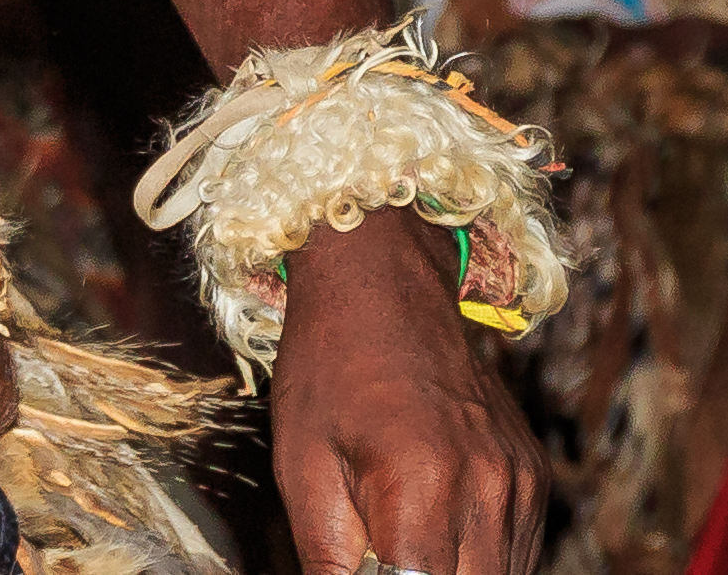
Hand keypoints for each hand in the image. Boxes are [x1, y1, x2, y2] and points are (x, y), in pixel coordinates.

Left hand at [266, 213, 544, 574]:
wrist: (383, 290)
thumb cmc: (328, 372)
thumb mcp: (302, 465)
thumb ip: (327, 554)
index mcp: (422, 487)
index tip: (367, 566)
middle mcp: (488, 490)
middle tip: (380, 551)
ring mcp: (521, 484)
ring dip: (452, 574)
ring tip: (402, 537)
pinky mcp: (535, 477)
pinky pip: (516, 549)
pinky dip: (478, 557)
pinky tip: (434, 527)